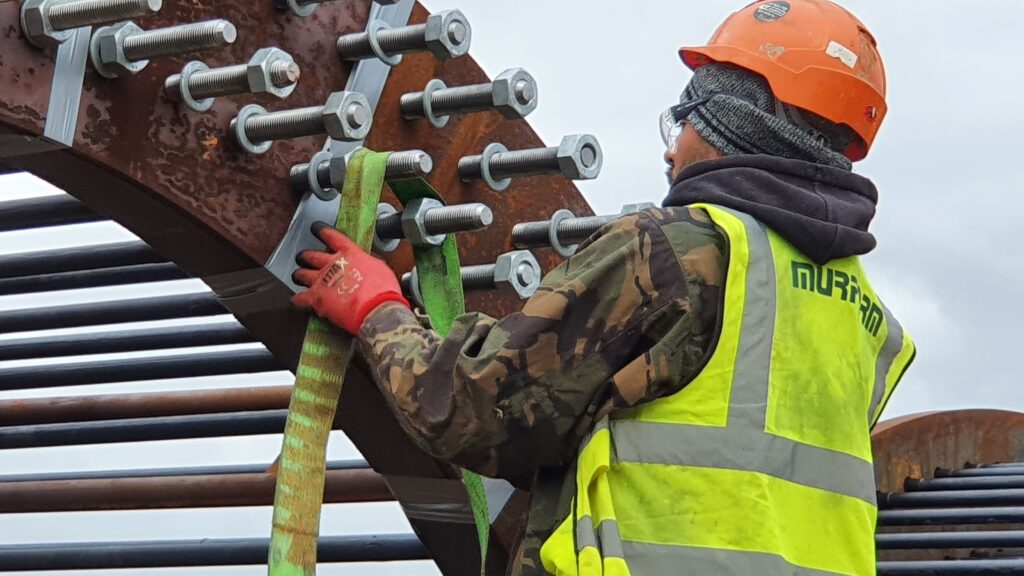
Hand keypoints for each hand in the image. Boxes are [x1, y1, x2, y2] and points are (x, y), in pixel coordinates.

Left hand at [292, 222, 409, 334]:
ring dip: (299, 276)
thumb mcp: (380, 268)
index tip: (316, 228)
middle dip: (305, 256)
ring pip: (301, 274)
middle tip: (304, 258)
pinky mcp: (315, 299)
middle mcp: (332, 264)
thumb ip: (366, 263)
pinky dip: (297, 300)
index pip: (331, 236)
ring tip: (298, 277)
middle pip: (310, 255)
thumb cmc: (383, 291)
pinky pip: (298, 299)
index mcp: (349, 254)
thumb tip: (366, 264)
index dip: (321, 231)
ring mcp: (321, 281)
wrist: (377, 310)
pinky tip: (296, 301)